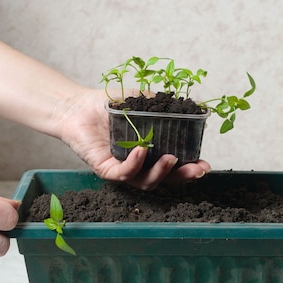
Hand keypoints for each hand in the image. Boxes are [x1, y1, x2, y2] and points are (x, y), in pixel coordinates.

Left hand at [54, 88, 211, 189]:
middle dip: (183, 176)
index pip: (174, 166)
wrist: (78, 105)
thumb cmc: (109, 105)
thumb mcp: (143, 101)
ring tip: (170, 158)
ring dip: (161, 172)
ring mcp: (123, 170)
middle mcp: (138, 165)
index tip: (204, 164)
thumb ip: (165, 105)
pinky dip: (135, 164)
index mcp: (150, 152)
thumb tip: (193, 105)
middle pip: (164, 179)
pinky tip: (141, 150)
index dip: (190, 168)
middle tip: (196, 170)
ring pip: (146, 182)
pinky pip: (124, 173)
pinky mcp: (105, 169)